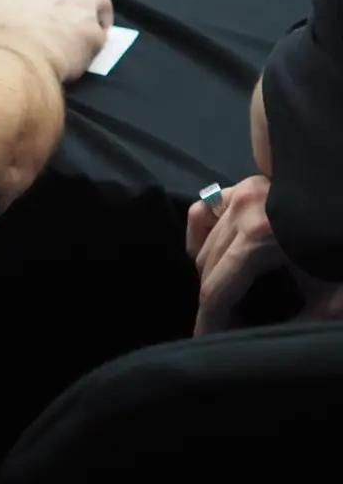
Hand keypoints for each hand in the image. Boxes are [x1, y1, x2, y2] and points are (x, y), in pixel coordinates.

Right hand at [187, 176, 284, 333]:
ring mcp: (239, 191)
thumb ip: (297, 326)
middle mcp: (240, 209)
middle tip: (228, 329)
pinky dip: (202, 234)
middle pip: (207, 267)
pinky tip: (213, 257)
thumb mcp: (330, 301)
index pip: (216, 289)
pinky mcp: (243, 185)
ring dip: (210, 274)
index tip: (208, 344)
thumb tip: (265, 347)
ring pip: (205, 242)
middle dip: (213, 303)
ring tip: (229, 299)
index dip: (209, 322)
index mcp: (258, 237)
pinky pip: (205, 209)